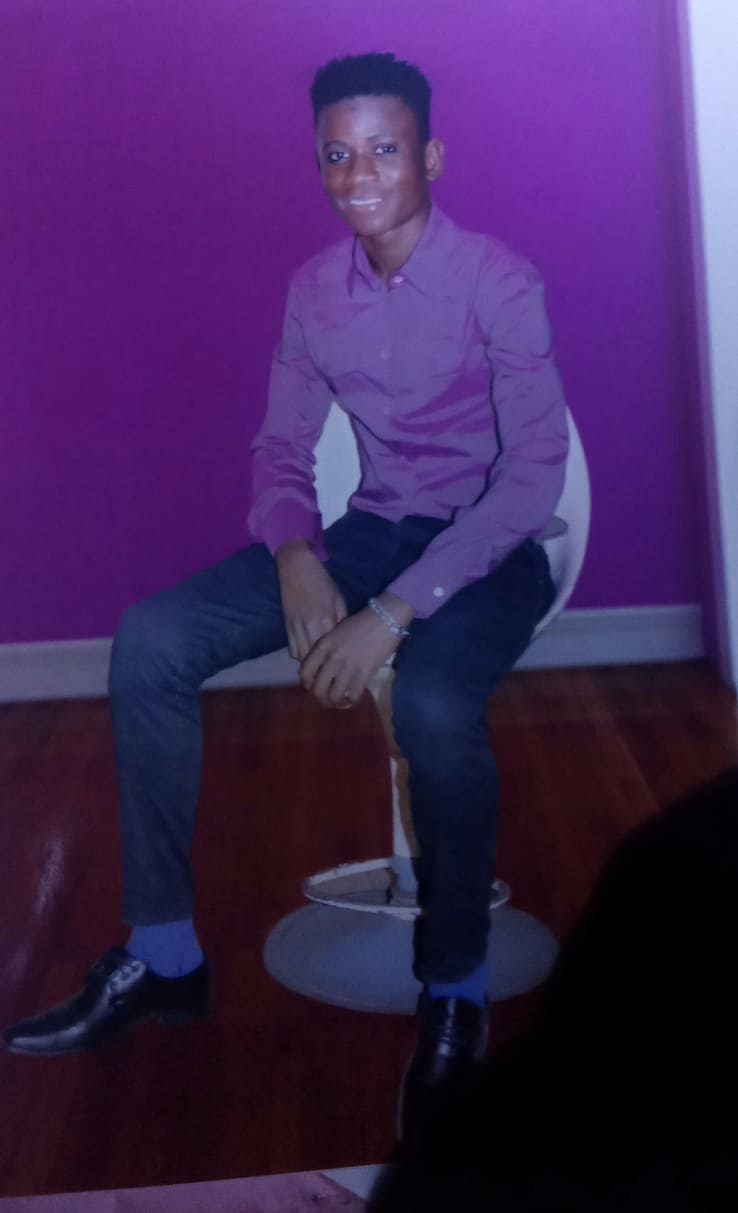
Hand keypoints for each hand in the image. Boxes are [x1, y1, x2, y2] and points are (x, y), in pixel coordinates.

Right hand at [276, 540, 346, 660]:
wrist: (297, 568)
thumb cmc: (322, 581)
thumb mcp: (338, 599)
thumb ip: (341, 620)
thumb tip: (346, 637)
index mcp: (326, 620)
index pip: (333, 648)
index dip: (339, 659)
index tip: (346, 665)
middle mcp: (310, 628)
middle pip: (317, 658)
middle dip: (325, 666)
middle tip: (334, 670)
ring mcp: (296, 628)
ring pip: (302, 657)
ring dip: (311, 664)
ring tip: (321, 667)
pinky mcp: (286, 626)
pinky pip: (292, 649)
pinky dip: (300, 655)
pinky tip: (308, 655)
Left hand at [300, 596, 412, 708]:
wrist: (385, 617)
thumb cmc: (362, 622)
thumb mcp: (337, 631)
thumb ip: (328, 647)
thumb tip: (324, 666)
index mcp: (323, 645)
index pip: (305, 672)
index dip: (307, 684)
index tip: (314, 686)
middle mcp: (332, 657)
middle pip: (318, 688)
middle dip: (321, 698)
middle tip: (328, 699)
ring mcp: (348, 666)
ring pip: (334, 696)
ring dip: (336, 703)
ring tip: (341, 702)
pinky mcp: (365, 672)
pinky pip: (353, 695)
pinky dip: (353, 701)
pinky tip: (354, 698)